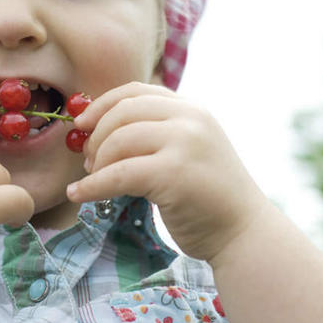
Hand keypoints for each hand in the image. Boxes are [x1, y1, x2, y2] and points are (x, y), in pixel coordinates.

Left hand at [66, 82, 268, 261]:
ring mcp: (184, 143)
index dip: (101, 105)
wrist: (243, 231)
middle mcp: (190, 118)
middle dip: (96, 136)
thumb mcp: (188, 147)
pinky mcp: (174, 174)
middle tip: (89, 161)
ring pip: (118, 142)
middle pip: (122, 113)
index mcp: (191, 108)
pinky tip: (78, 193)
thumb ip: (156, 131)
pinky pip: (118, 175)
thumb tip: (95, 126)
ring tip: (93, 178)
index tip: (81, 124)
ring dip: (96, 162)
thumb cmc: (208, 194)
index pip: (135, 91)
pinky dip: (92, 185)